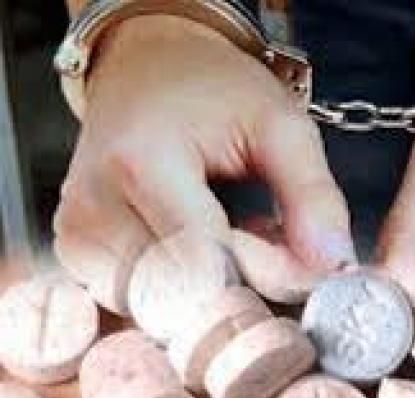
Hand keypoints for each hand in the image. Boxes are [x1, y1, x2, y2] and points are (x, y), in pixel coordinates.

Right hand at [54, 16, 353, 312]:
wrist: (146, 66)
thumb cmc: (215, 89)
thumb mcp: (281, 124)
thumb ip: (313, 194)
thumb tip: (334, 265)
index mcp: (141, 165)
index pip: (213, 264)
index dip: (270, 270)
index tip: (304, 253)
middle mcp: (93, 208)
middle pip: (186, 296)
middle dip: (245, 285)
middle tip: (268, 236)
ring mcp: (75, 238)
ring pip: (164, 309)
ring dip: (213, 289)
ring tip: (231, 232)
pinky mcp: (75, 256)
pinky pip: (141, 303)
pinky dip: (181, 290)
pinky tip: (200, 248)